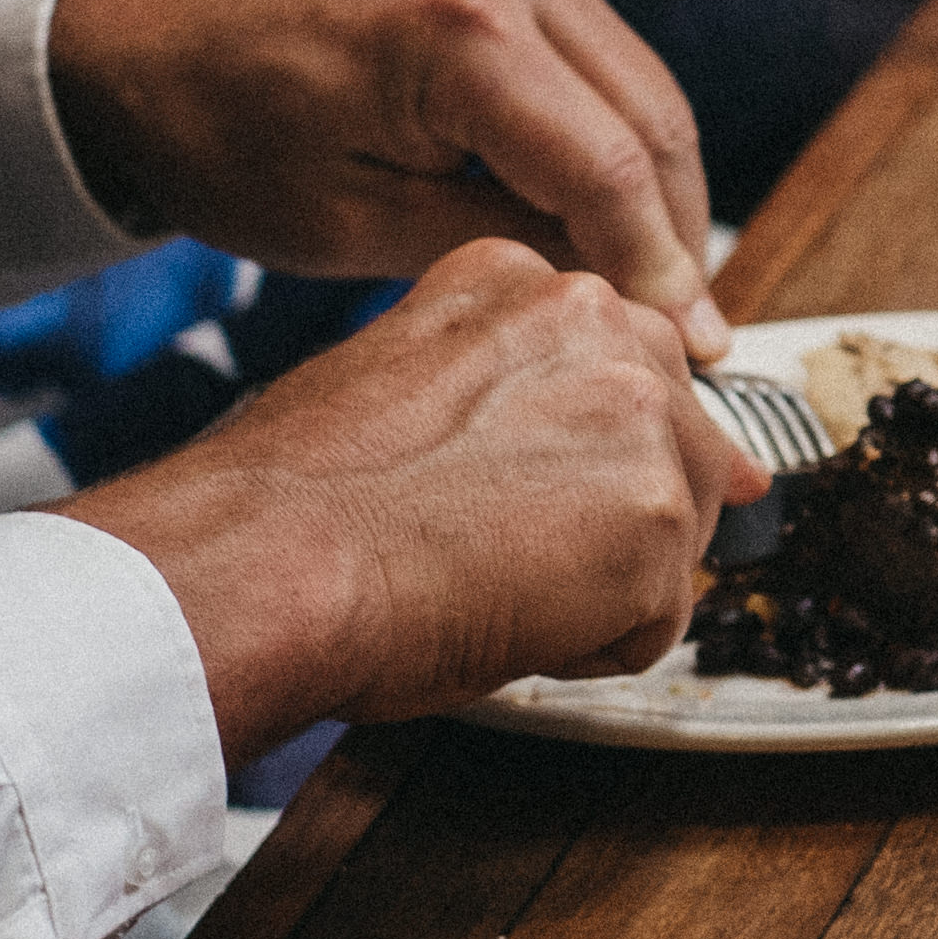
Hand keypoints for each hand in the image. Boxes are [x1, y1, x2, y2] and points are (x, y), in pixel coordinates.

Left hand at [46, 0, 723, 346]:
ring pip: (654, 98)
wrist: (156, 33)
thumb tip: (613, 295)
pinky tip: (623, 225)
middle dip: (680, 239)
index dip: (659, 269)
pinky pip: (617, 75)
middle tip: (695, 339)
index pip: (607, 169)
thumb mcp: (351, 222)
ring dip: (666, 197)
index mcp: (461, 37)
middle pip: (655, 127)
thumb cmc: (226, 135)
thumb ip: (496, 249)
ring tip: (668, 294)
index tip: (692, 351)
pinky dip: (631, 152)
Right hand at [67, 240, 752, 758]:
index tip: (524, 492)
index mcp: (532, 288)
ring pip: (672, 537)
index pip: (627, 371)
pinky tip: (499, 623)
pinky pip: (653, 623)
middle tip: (495, 551)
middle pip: (678, 447)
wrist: (259, 563)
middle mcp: (604, 329)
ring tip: (484, 582)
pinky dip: (588, 650)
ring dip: (597, 586)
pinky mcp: (656, 518)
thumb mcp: (399, 380)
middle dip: (612, 519)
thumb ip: (501, 385)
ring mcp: (641, 419)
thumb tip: (563, 440)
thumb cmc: (294, 500)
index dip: (581, 458)